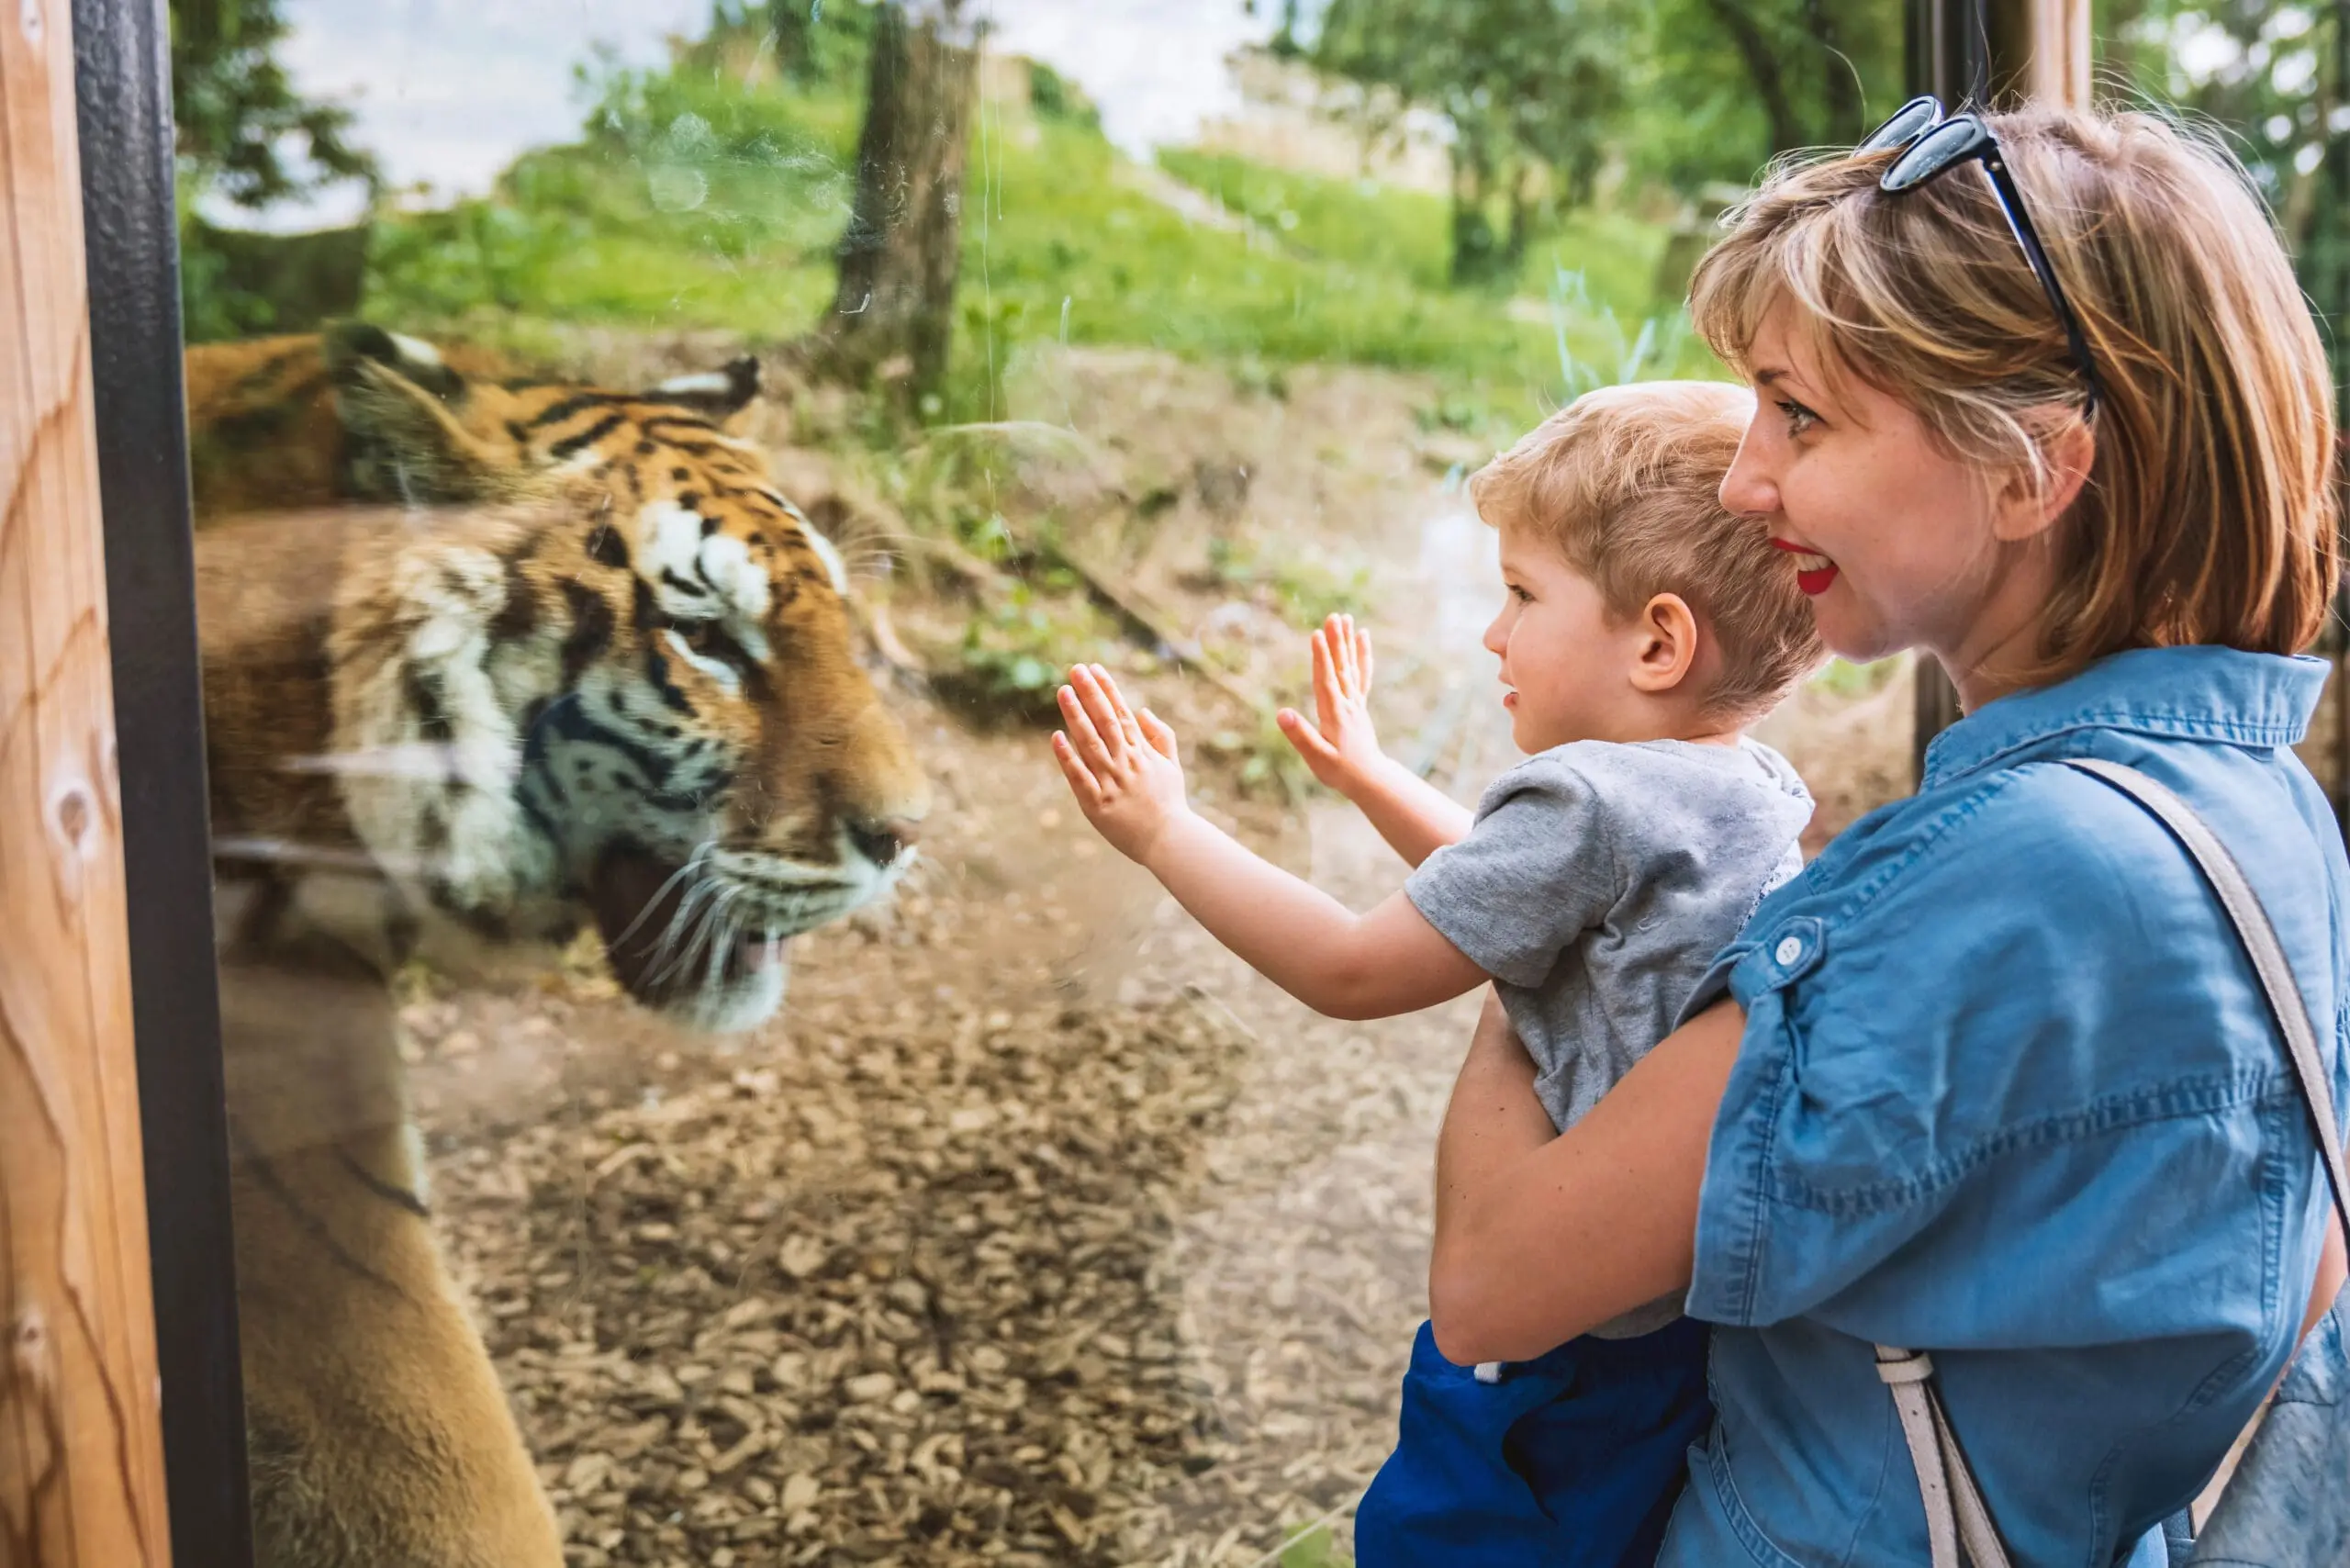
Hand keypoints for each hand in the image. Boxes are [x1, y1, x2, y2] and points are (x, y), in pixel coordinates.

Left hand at [1051, 663, 1190, 864]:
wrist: (1169, 840)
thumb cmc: (1170, 804)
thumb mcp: (1172, 766)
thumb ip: (1160, 736)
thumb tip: (1142, 711)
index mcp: (1142, 753)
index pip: (1121, 713)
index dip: (1107, 689)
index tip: (1094, 668)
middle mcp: (1126, 762)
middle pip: (1105, 721)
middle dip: (1090, 693)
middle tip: (1075, 670)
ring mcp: (1111, 782)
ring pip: (1090, 743)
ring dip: (1076, 716)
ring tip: (1063, 692)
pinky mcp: (1097, 803)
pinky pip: (1079, 776)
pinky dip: (1067, 756)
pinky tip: (1056, 737)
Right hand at [1278, 613, 1384, 794]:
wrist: (1369, 778)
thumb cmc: (1340, 771)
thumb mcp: (1317, 758)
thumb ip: (1300, 736)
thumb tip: (1282, 714)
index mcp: (1334, 714)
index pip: (1326, 680)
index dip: (1321, 657)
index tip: (1317, 634)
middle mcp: (1347, 704)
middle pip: (1341, 667)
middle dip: (1336, 642)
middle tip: (1334, 617)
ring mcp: (1355, 703)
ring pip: (1351, 667)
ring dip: (1347, 642)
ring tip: (1346, 618)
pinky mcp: (1358, 705)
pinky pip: (1361, 675)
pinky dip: (1362, 655)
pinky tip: (1362, 638)